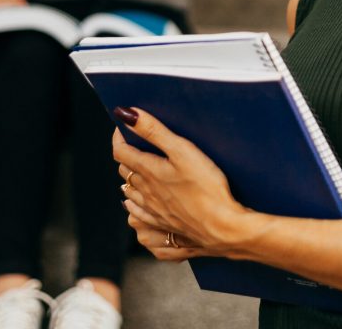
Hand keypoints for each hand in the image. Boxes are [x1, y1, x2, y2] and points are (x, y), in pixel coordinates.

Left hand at [113, 108, 254, 261]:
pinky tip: (134, 205)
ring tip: (136, 170)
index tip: (123, 126)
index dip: (119, 136)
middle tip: (135, 143)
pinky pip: (139, 216)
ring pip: (130, 193)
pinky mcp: (165, 225)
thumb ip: (154, 131)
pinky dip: (134, 206)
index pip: (121, 151)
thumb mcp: (182, 150)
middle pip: (125, 171)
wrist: (222, 227)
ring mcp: (154, 211)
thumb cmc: (206, 187)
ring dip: (129, 179)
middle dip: (127, 154)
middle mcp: (146, 193)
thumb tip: (126, 114)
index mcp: (148, 172)